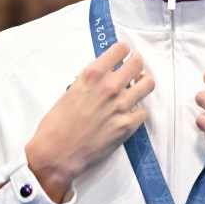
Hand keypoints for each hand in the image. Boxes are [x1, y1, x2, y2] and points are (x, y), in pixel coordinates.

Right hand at [25, 42, 153, 201]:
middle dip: (136, 65)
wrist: (57, 154)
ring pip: (148, 84)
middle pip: (138, 62)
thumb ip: (89, 81)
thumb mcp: (70, 92)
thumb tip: (102, 76)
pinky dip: (138, 111)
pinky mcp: (127, 125)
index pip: (120, 49)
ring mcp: (121, 106)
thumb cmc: (56, 125)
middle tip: (133, 71)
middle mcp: (109, 86)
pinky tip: (130, 114)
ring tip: (137, 89)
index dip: (123, 52)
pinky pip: (144, 111)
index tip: (123, 56)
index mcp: (92, 75)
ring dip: (142, 84)